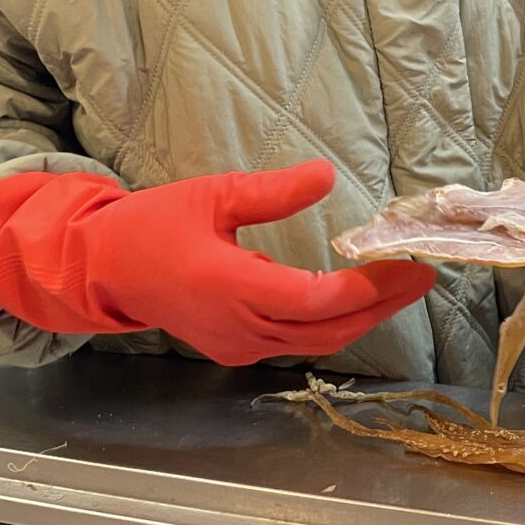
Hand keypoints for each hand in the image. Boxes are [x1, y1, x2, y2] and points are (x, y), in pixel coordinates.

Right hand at [0, 161, 434, 364]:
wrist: (102, 270)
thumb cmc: (153, 225)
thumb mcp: (212, 195)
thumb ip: (272, 192)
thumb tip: (327, 175)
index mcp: (230, 288)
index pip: (314, 300)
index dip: (366, 288)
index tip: (407, 266)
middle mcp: (238, 327)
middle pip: (327, 329)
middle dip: (381, 305)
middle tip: (423, 277)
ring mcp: (236, 345)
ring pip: (315, 342)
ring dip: (362, 318)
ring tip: (401, 287)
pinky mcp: (234, 350)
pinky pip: (296, 344)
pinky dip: (332, 325)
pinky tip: (357, 302)